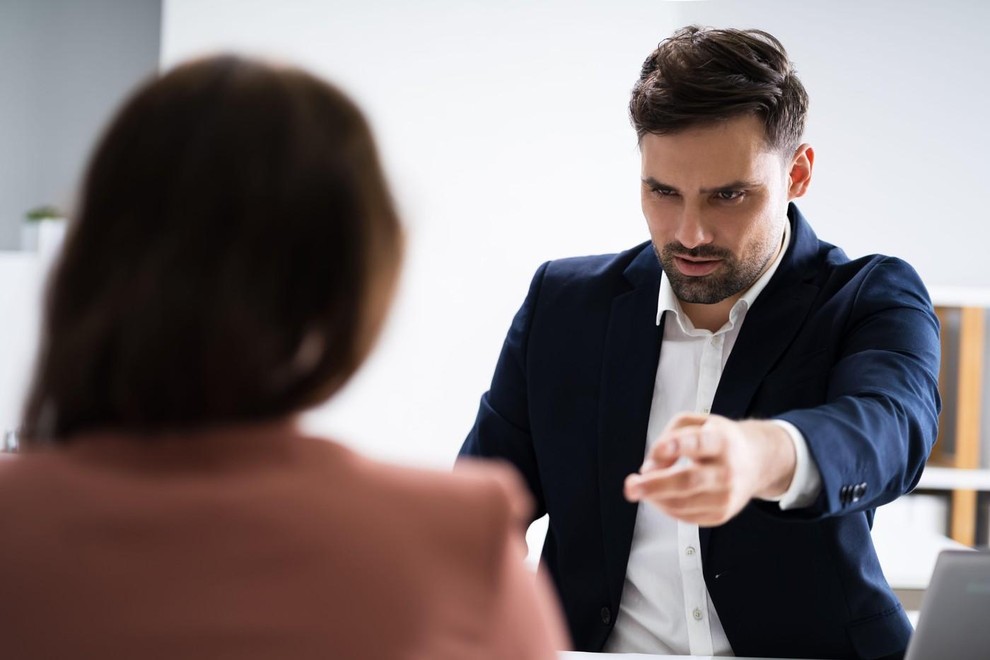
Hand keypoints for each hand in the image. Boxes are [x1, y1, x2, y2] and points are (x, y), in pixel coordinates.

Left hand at [623, 413, 795, 525]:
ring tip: (640, 487)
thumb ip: (669, 436)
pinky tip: (660, 495)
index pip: (699, 443)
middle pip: (687, 481)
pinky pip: (685, 516)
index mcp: (722, 441)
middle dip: (655, 485)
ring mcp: (726, 496)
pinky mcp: (721, 514)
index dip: (677, 445)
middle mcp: (727, 470)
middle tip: (631, 486)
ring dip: (654, 497)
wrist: (757, 461)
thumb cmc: (719, 439)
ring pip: (682, 503)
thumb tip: (649, 468)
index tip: (658, 449)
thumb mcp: (696, 423)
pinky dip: (665, 506)